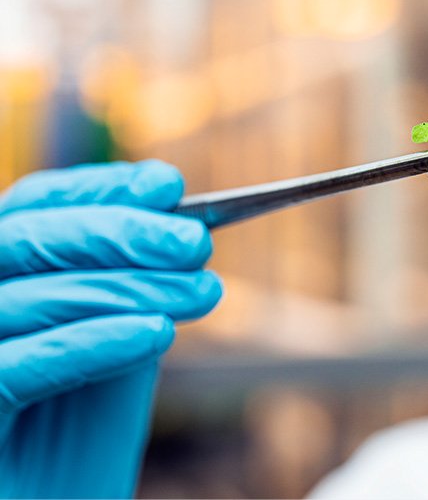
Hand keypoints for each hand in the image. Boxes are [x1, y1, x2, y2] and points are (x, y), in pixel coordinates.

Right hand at [0, 160, 221, 497]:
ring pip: (25, 296)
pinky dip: (93, 341)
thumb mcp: (113, 350)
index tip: (168, 185)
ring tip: (203, 291)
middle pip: (21, 239)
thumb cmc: (78, 448)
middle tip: (195, 242)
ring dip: (127, 286)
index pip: (28, 210)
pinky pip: (18, 367)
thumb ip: (127, 291)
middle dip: (117, 230)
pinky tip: (156, 332)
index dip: (97, 189)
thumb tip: (177, 225)